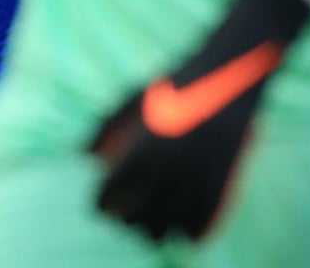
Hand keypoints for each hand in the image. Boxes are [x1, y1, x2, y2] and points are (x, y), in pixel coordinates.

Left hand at [89, 0, 309, 241]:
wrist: (226, 77)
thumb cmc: (172, 85)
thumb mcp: (132, 98)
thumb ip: (105, 127)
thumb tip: (84, 155)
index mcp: (143, 146)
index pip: (113, 192)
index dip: (103, 204)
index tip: (99, 208)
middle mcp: (169, 168)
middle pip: (141, 217)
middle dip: (128, 219)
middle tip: (124, 215)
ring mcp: (198, 178)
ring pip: (171, 228)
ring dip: (158, 230)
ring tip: (150, 224)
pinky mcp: (223, 184)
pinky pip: (202, 224)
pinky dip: (189, 232)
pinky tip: (182, 229)